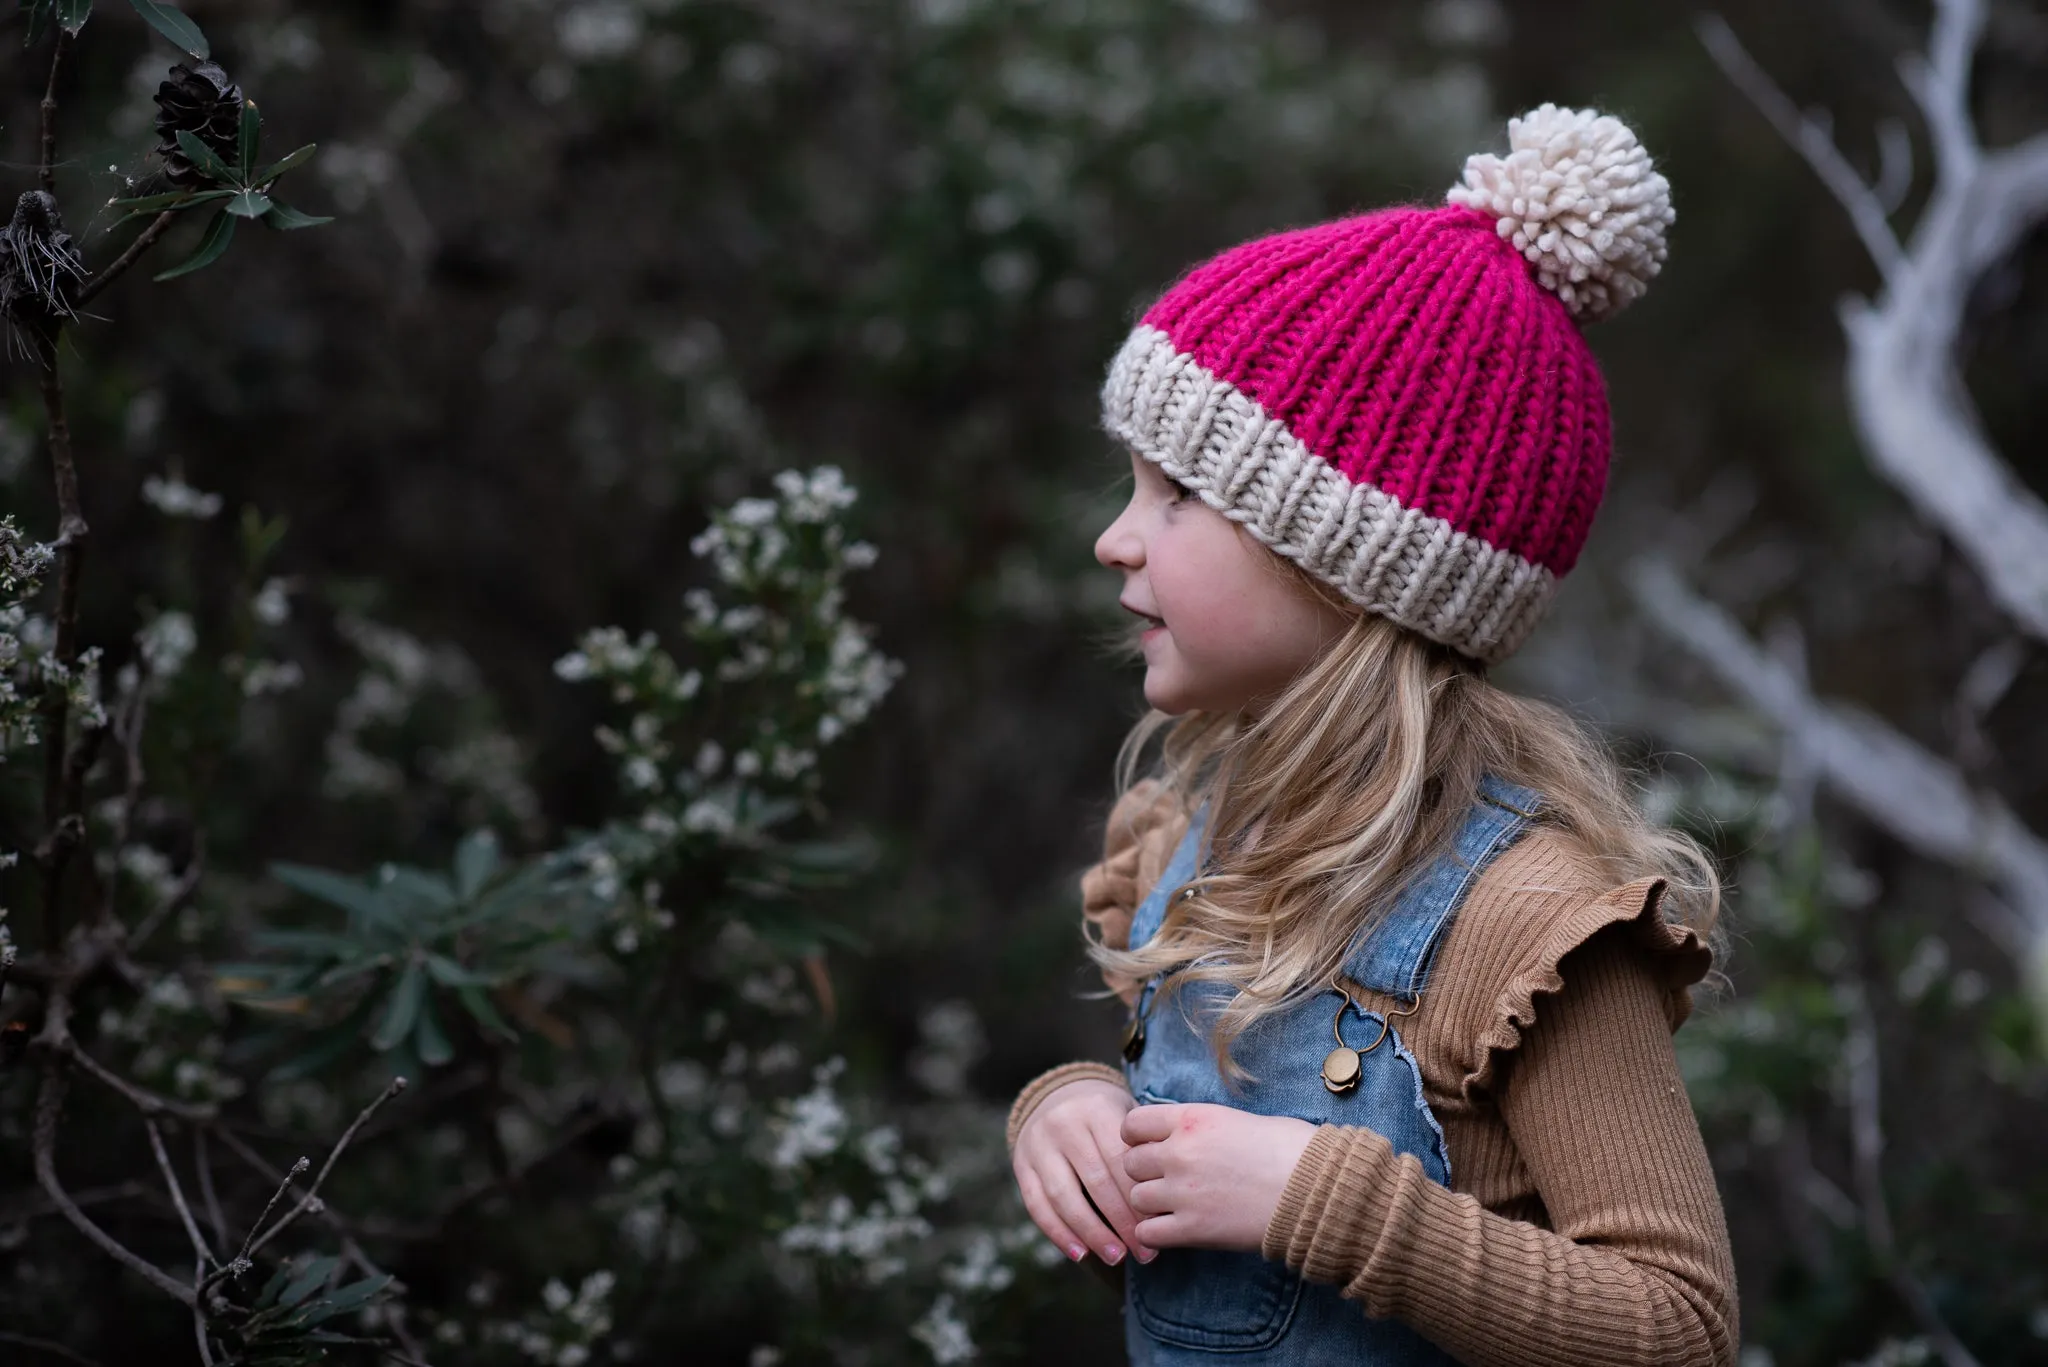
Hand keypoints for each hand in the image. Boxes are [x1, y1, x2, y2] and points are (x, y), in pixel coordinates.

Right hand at [1012, 1078, 1154, 1265]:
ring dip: (1092, 1233)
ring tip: (1117, 1256)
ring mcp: (1038, 1145)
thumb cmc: (1106, 1116)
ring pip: (1064, 1197)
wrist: (1056, 1095)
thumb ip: (1144, 1147)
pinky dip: (1058, 1233)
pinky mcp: (1022, 1165)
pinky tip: (1080, 1254)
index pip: (1121, 1161)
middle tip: (1145, 1252)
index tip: (1160, 1227)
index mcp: (1097, 1109)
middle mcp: (1064, 1124)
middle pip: (1096, 1182)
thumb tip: (1168, 1199)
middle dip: (1122, 1222)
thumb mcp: (1127, 1115)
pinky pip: (1037, 1205)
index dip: (1140, 1197)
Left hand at [1120, 1102, 1317, 1252]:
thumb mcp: (1243, 1121)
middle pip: (1130, 1162)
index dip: (1136, 1137)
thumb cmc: (1292, 1150)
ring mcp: (1182, 1192)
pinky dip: (1155, 1234)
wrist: (1316, 1190)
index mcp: (1192, 1118)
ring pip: (1135, 1198)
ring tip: (1172, 1206)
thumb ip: (1207, 1127)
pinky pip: (1148, 1232)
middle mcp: (1179, 1152)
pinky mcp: (1192, 1228)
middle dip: (1143, 1172)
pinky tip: (1173, 1230)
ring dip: (1149, 1203)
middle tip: (1165, 1180)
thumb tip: (1196, 1134)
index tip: (1148, 1146)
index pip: (1133, 1123)